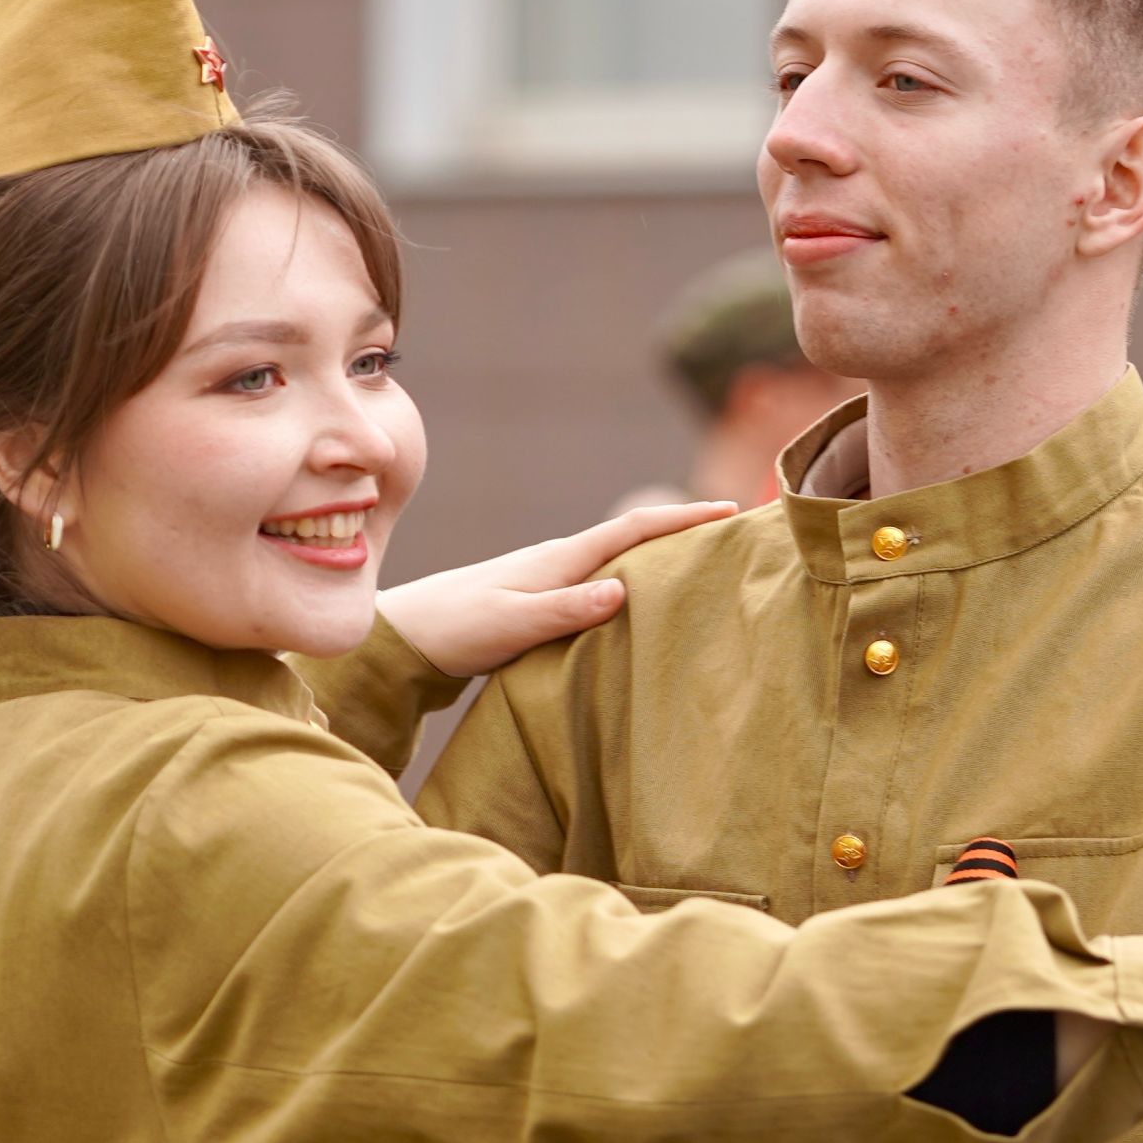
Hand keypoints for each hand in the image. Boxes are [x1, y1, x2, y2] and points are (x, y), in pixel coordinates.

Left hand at [378, 500, 735, 678]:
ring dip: (661, 556)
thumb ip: (563, 610)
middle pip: (635, 537)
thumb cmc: (455, 629)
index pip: (634, 528)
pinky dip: (633, 582)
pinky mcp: (541, 600)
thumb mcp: (510, 624)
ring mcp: (551, 578)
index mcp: (560, 559)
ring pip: (620, 560)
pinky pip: (602, 583)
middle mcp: (561, 561)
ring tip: (705, 564)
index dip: (683, 519)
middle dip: (685, 529)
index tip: (731, 510)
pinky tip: (644, 600)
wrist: (405, 632)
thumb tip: (620, 591)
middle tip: (736, 531)